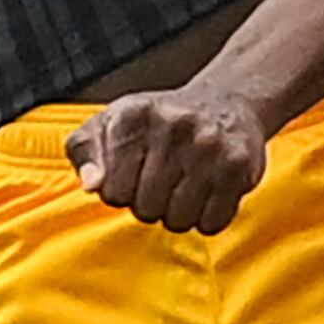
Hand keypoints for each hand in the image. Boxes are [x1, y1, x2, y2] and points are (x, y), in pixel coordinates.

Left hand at [67, 85, 269, 233]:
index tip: (133, 175)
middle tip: (162, 182)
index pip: (112, 192)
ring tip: (185, 186)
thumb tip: (91, 185)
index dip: (120, 192)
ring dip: (179, 213)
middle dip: (150, 204)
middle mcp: (172, 126)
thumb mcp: (110, 124)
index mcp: (133, 116)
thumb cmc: (160, 120)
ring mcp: (208, 146)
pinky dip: (208, 217)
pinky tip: (208, 192)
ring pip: (180, 221)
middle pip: (146, 210)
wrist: (226, 101)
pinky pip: (213, 223)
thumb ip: (85, 153)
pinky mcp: (239, 165)